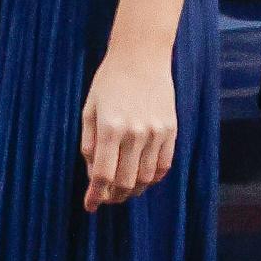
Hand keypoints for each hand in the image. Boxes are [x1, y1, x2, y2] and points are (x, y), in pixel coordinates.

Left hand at [80, 47, 176, 211]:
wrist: (141, 54)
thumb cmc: (110, 79)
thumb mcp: (90, 108)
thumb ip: (89, 143)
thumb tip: (93, 175)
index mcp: (110, 127)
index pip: (102, 176)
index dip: (95, 196)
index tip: (90, 206)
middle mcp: (135, 133)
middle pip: (124, 183)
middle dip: (112, 197)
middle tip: (106, 197)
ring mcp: (156, 132)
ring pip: (145, 179)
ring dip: (132, 190)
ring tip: (123, 189)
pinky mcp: (171, 129)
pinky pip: (164, 166)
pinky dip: (153, 178)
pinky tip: (142, 177)